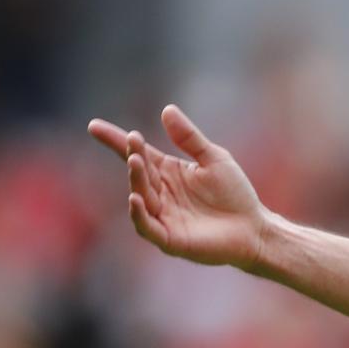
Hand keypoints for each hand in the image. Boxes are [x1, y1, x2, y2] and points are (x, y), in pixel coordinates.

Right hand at [88, 105, 272, 268]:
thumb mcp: (214, 159)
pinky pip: (146, 225)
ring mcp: (161, 216)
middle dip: (133, 157)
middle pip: (139, 173)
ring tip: (136, 161)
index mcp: (167, 172)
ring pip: (140, 196)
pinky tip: (135, 197)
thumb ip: (190, 138)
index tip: (94, 126)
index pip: (137, 153)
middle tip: (133, 143)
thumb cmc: (235, 194)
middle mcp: (159, 193)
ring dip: (136, 179)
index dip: (116, 140)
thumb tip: (166, 109)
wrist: (254, 228)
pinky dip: (138, 213)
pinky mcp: (168, 238)